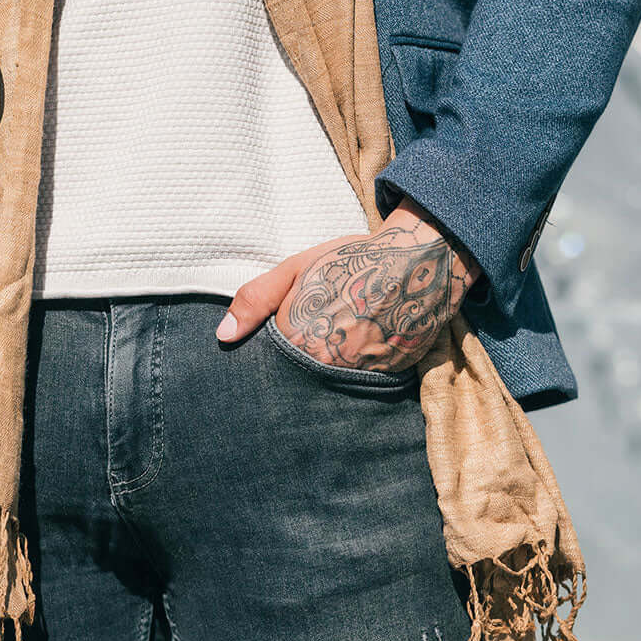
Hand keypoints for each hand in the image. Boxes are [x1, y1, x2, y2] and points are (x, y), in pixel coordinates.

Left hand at [215, 197, 480, 372]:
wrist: (418, 259)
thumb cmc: (351, 259)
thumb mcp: (295, 268)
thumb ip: (256, 301)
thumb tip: (223, 335)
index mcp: (298, 340)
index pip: (272, 365)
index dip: (279, 351)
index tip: (291, 336)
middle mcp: (327, 365)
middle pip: (303, 376)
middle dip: (307, 360)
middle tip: (324, 332)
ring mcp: (361, 375)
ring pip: (334, 382)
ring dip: (335, 367)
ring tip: (347, 335)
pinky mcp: (390, 376)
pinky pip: (368, 381)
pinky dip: (364, 367)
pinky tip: (369, 341)